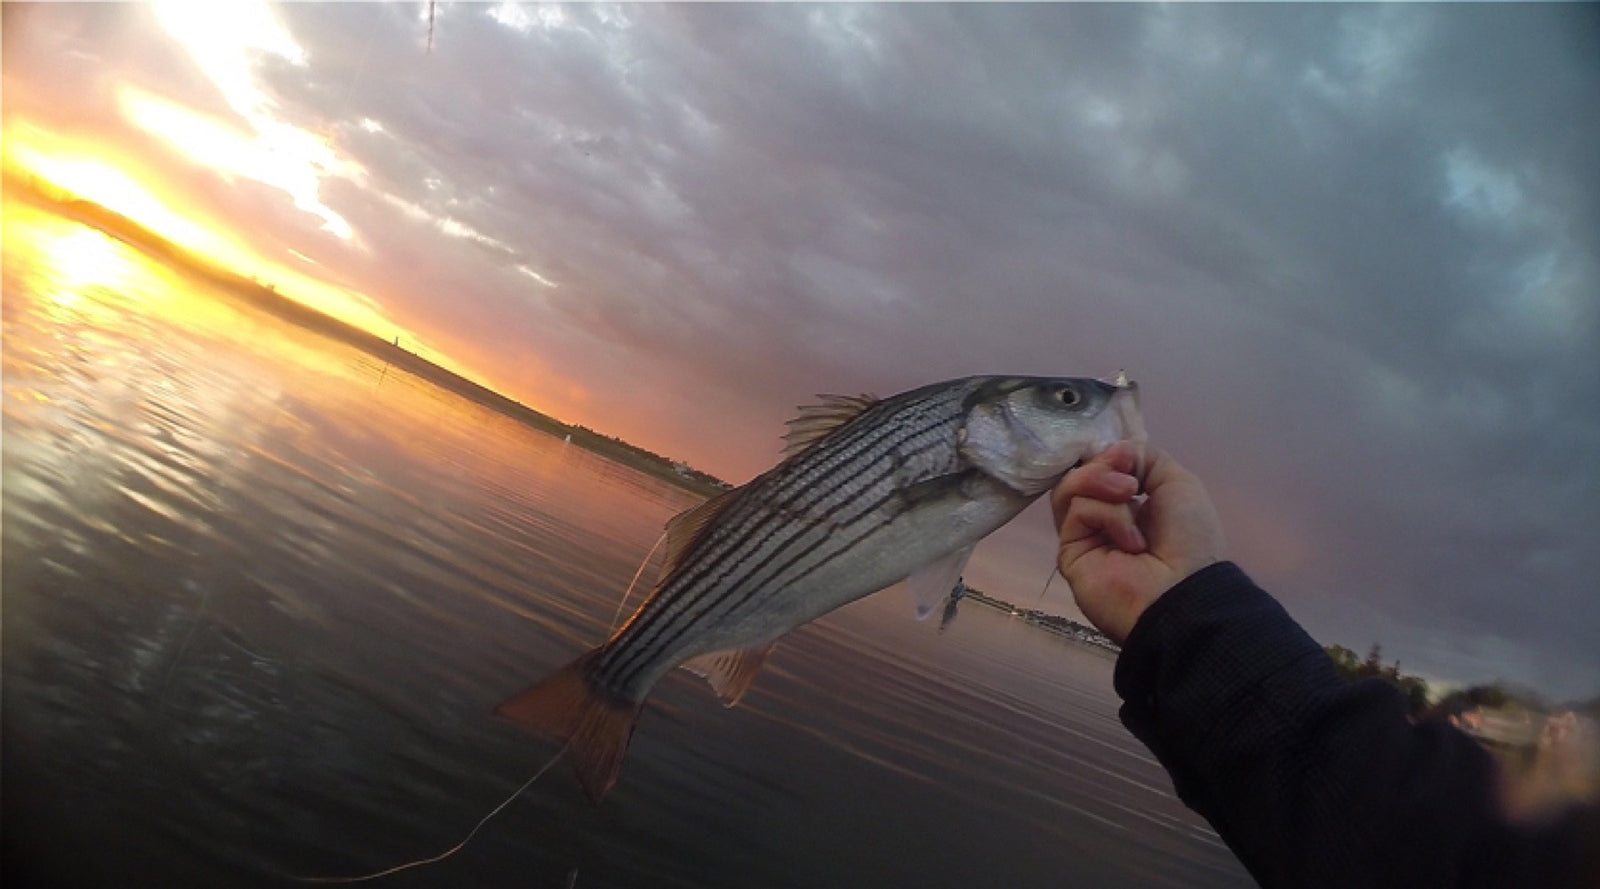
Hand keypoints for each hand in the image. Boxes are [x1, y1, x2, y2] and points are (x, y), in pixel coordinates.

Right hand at [1050, 442, 1224, 644]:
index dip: (1108, 455)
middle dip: (1104, 466)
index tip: (1126, 456)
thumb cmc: (1189, 539)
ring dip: (1102, 483)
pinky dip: (1107, 514)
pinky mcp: (1070, 552)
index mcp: (1132, 504)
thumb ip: (1145, 457)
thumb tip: (1114, 450)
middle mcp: (1104, 519)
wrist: (1183, 590)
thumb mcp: (1178, 482)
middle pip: (1081, 474)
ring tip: (1130, 496)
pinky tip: (1130, 538)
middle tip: (1129, 480)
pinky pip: (1076, 512)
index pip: (1101, 467)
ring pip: (1071, 488)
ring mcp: (1085, 536)